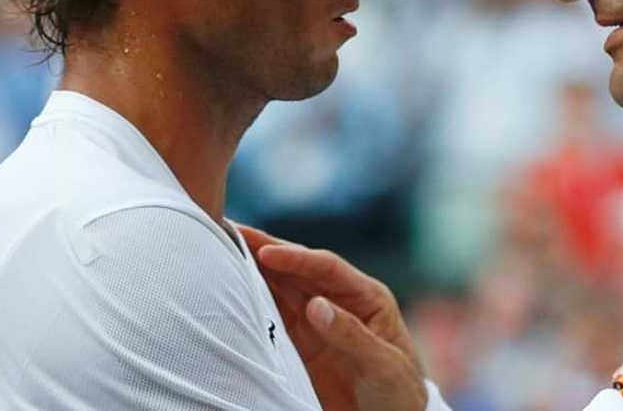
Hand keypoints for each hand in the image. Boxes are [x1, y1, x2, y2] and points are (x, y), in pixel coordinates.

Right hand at [238, 226, 425, 410]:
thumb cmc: (398, 391)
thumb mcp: (384, 364)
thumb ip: (352, 334)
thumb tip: (316, 306)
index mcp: (366, 296)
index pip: (327, 267)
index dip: (296, 257)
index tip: (266, 252)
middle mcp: (339, 301)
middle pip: (299, 269)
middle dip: (267, 250)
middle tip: (232, 230)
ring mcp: (318, 321)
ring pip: (282, 288)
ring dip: (255, 270)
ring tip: (223, 251)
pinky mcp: (301, 343)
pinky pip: (274, 317)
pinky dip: (253, 302)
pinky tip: (232, 290)